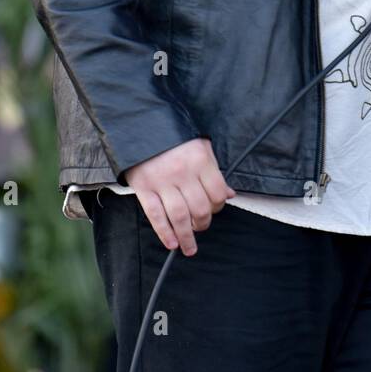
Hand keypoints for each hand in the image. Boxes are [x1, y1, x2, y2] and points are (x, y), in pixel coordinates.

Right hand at [124, 137, 236, 255]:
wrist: (141, 125)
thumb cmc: (174, 137)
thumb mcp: (200, 146)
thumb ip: (214, 171)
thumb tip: (229, 194)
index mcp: (200, 160)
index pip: (217, 194)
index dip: (218, 206)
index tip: (214, 209)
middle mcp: (182, 172)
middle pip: (199, 208)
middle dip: (202, 224)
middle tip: (200, 227)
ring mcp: (162, 181)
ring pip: (179, 216)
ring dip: (186, 236)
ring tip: (189, 246)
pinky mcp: (143, 188)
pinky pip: (155, 215)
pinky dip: (164, 232)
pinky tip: (172, 242)